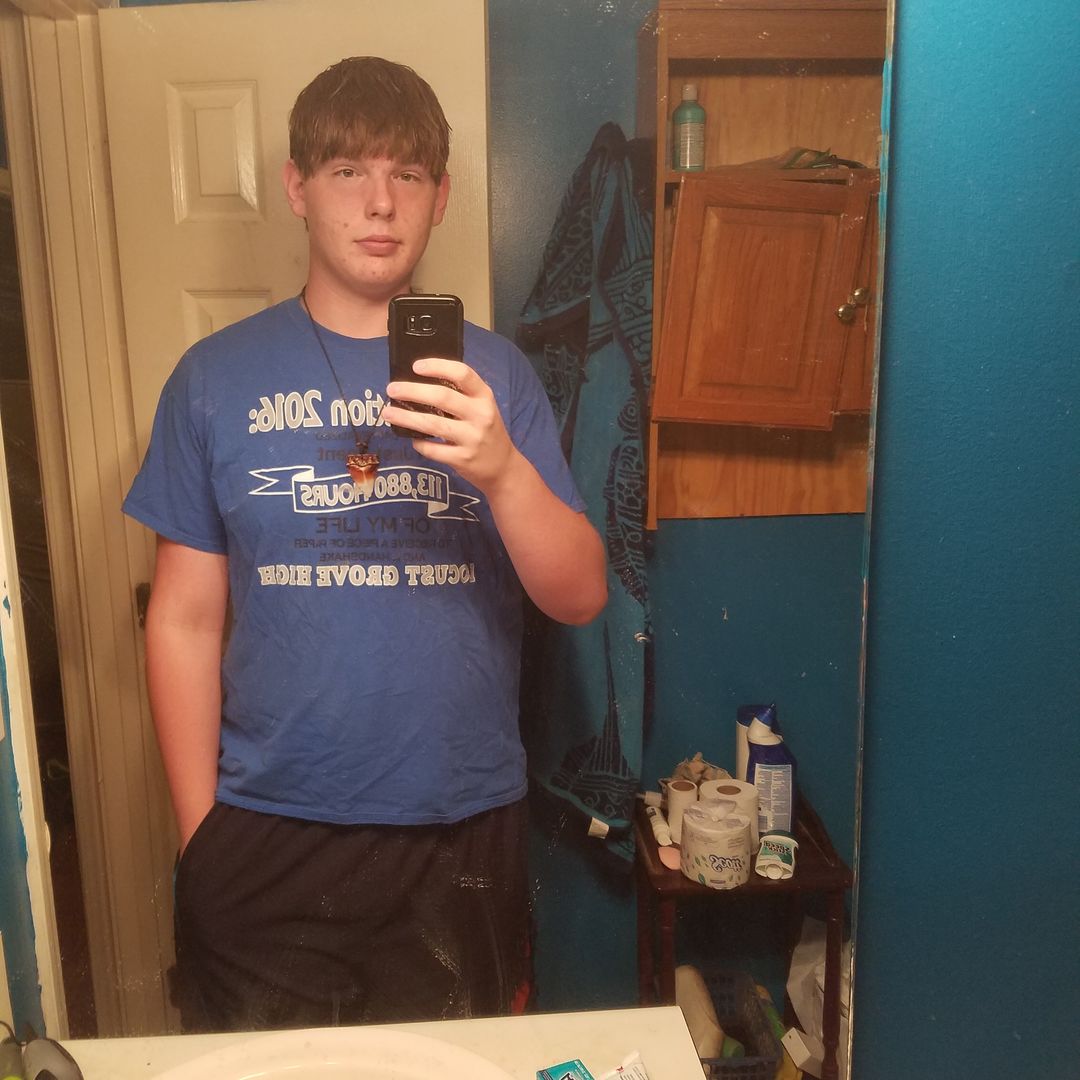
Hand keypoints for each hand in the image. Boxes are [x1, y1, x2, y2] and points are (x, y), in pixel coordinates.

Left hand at [383, 358, 517, 494]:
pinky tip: (412, 439)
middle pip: (442, 397)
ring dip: (406, 417)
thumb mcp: (483, 408)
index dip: (438, 366)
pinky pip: (433, 449)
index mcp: (484, 397)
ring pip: (432, 424)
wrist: (504, 467)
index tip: (416, 366)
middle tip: (392, 389)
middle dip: (412, 391)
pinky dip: (418, 443)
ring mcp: (472, 438)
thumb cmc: (487, 431)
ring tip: (387, 413)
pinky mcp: (462, 459)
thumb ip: (461, 395)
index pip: (462, 374)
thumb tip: (420, 382)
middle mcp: (480, 415)